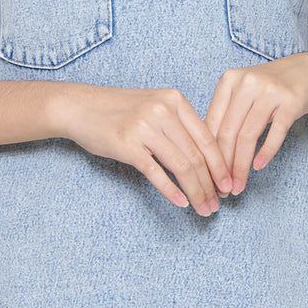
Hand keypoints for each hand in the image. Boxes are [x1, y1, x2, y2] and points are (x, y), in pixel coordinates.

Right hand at [60, 85, 234, 215]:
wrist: (79, 107)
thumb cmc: (118, 110)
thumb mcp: (154, 105)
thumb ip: (178, 124)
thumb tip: (206, 158)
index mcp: (175, 100)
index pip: (207, 138)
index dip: (221, 165)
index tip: (228, 185)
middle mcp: (163, 111)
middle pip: (196, 155)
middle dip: (211, 184)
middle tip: (217, 203)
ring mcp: (145, 127)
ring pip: (181, 166)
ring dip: (196, 191)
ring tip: (203, 207)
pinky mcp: (127, 145)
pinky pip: (157, 173)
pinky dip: (172, 191)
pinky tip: (182, 203)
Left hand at [202, 52, 307, 193]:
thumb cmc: (270, 87)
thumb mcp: (243, 93)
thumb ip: (226, 115)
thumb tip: (206, 154)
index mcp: (229, 81)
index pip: (212, 123)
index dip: (208, 154)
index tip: (207, 177)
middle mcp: (247, 83)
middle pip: (228, 131)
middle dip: (224, 165)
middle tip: (223, 188)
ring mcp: (270, 90)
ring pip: (248, 134)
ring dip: (242, 165)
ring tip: (239, 185)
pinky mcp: (291, 100)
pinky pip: (275, 132)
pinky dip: (266, 152)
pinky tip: (259, 166)